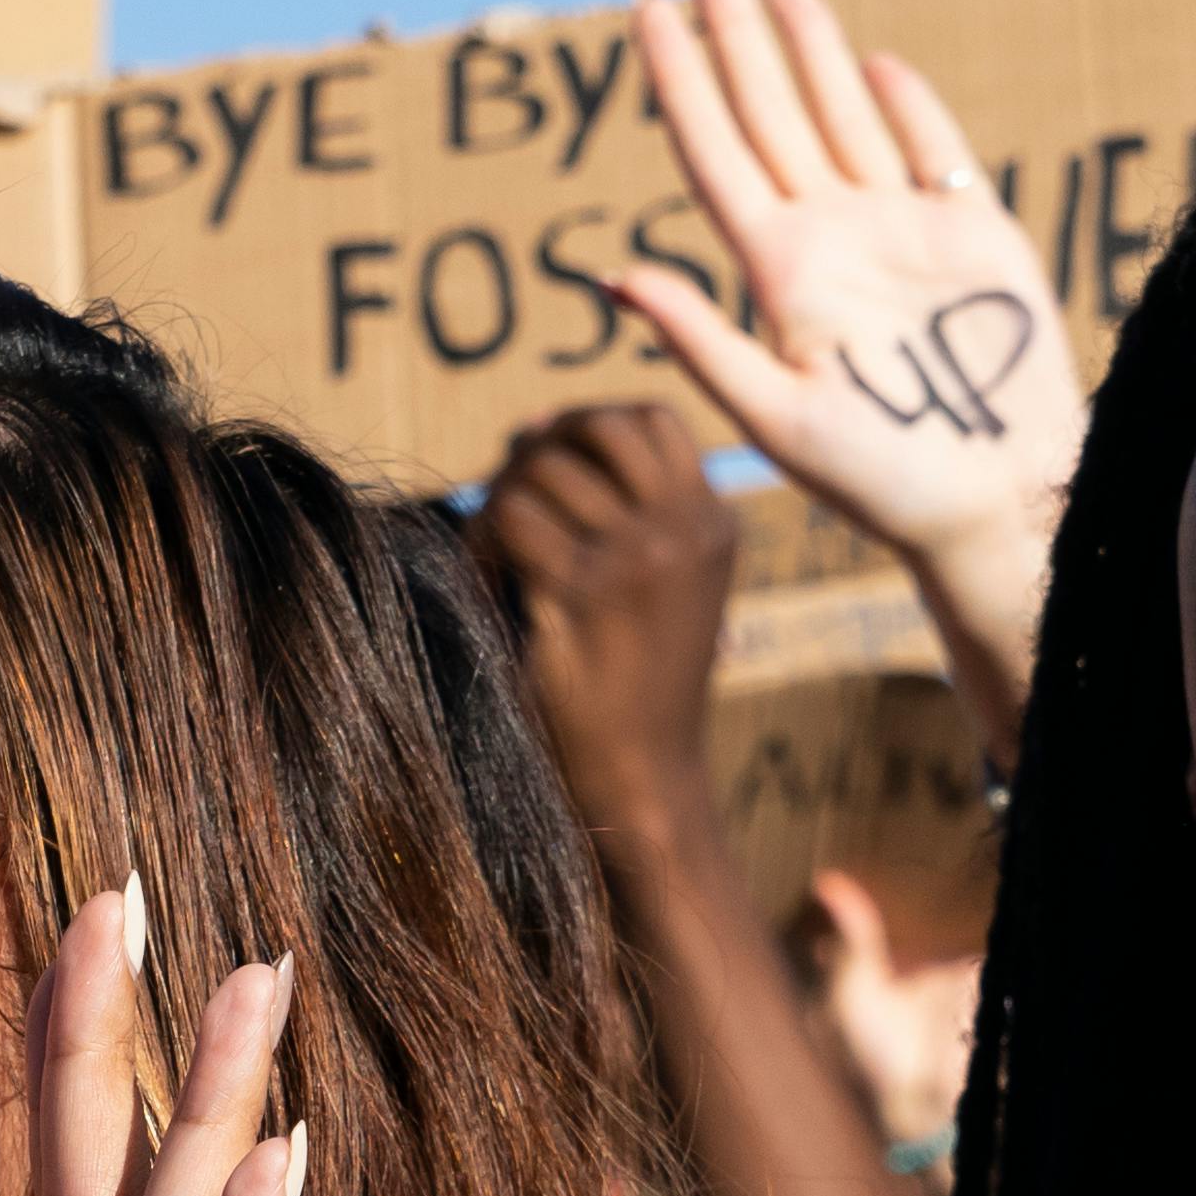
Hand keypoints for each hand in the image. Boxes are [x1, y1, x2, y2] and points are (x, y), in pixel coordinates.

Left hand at [474, 400, 739, 831]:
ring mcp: (639, 557)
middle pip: (601, 426)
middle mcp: (685, 530)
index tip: (544, 451)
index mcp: (713, 524)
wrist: (642, 776)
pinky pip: (511, 520)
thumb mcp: (656, 582)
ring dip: (502, 500)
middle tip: (510, 494)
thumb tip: (531, 425)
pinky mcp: (584, 591)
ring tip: (493, 551)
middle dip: (543, 445)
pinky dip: (482, 541)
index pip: (653, 419)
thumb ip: (613, 504)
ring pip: (545, 470)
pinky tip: (484, 578)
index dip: (590, 421)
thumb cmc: (635, 684)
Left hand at [610, 0, 1071, 747]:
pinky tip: (872, 63)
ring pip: (841, 113)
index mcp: (778, 270)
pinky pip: (929, 151)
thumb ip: (700, 339)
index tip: (643, 4)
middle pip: (767, 106)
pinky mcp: (973, 238)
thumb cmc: (883, 482)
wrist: (995, 503)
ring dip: (808, 46)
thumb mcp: (774, 418)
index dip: (678, 74)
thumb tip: (613, 272)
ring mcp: (901, 231)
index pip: (712, 146)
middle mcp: (831, 237)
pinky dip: (904, 103)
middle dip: (732, 24)